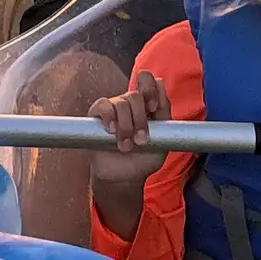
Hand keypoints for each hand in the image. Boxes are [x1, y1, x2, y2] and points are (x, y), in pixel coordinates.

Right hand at [87, 71, 170, 186]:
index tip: (153, 107)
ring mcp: (112, 108)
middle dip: (140, 119)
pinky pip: (102, 105)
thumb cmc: (144, 158)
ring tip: (126, 146)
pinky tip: (111, 130)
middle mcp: (129, 104)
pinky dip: (108, 117)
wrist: (124, 177)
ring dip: (126, 126)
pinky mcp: (97, 116)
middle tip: (141, 140)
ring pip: (121, 103)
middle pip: (135, 95)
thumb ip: (164, 112)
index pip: (147, 82)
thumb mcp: (162, 138)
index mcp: (146, 106)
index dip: (150, 88)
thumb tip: (160, 82)